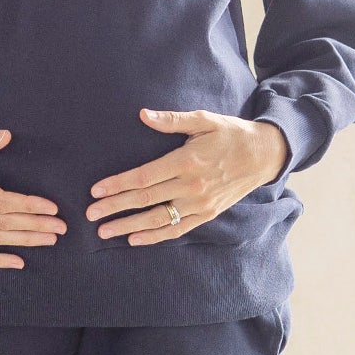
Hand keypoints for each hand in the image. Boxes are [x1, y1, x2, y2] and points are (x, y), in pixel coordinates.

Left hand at [86, 108, 289, 244]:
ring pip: (158, 219)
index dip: (118, 184)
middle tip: (90, 215)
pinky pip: (177, 229)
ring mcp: (200, 204)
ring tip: (105, 232)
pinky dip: (155, 236)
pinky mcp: (207, 214)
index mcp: (187, 161)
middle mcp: (192, 186)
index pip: (144, 176)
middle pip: (146, 200)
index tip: (96, 191)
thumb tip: (142, 115)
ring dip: (129, 226)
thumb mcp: (204, 119)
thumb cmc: (230, 134)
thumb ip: (172, 120)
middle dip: (115, 208)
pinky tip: (134, 239)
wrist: (264, 155)